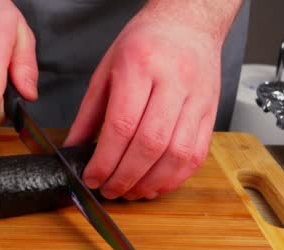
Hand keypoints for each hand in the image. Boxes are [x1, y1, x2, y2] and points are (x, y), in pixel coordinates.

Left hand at [64, 4, 233, 200]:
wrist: (188, 23)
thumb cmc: (144, 43)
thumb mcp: (105, 70)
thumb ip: (88, 114)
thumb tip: (72, 148)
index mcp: (140, 67)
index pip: (122, 124)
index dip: (105, 160)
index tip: (92, 177)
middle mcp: (173, 82)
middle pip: (150, 143)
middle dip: (125, 176)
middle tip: (108, 190)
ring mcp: (197, 99)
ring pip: (177, 154)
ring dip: (151, 182)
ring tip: (130, 192)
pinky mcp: (211, 113)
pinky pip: (197, 154)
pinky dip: (175, 177)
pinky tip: (155, 184)